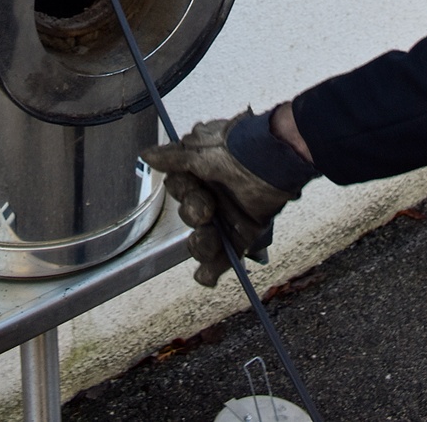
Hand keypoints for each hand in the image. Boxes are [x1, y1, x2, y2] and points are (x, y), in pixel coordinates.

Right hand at [142, 112, 298, 286]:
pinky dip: (211, 270)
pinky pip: (225, 257)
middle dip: (194, 214)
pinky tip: (205, 277)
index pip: (180, 188)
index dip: (183, 192)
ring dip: (201, 244)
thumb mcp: (201, 150)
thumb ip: (173, 158)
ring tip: (209, 237)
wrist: (279, 158)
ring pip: (203, 239)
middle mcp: (214, 193)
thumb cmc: (242, 148)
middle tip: (207, 210)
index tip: (192, 189)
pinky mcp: (244, 233)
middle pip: (189, 215)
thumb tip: (147, 155)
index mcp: (202, 170)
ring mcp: (229, 215)